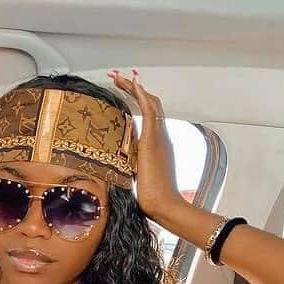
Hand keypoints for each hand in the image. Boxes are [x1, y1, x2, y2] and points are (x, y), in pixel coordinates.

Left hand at [106, 68, 185, 221]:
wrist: (165, 205)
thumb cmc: (153, 199)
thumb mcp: (139, 179)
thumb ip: (132, 168)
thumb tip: (118, 170)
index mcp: (158, 146)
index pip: (150, 117)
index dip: (138, 104)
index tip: (124, 95)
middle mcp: (161, 137)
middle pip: (152, 105)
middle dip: (135, 90)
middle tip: (119, 80)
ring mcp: (158, 138)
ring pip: (150, 104)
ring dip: (134, 88)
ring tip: (119, 78)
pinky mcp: (153, 141)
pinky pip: (149, 111)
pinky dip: (141, 96)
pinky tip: (133, 84)